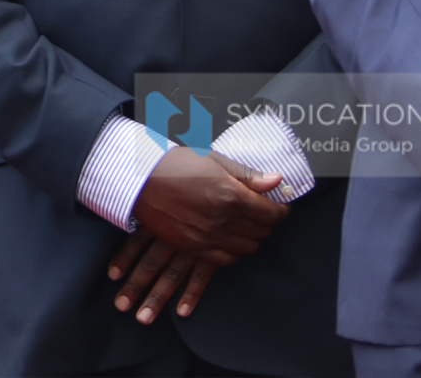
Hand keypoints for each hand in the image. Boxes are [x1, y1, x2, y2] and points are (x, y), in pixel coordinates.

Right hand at [109, 149, 284, 322]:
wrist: (139, 179)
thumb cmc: (176, 164)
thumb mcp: (215, 161)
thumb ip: (248, 175)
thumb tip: (277, 181)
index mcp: (231, 196)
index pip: (271, 213)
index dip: (281, 209)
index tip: (279, 205)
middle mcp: (222, 220)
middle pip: (261, 232)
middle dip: (267, 223)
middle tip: (263, 213)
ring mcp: (207, 237)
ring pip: (246, 249)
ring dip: (252, 238)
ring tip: (247, 226)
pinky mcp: (192, 247)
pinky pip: (225, 260)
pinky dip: (234, 253)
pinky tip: (231, 242)